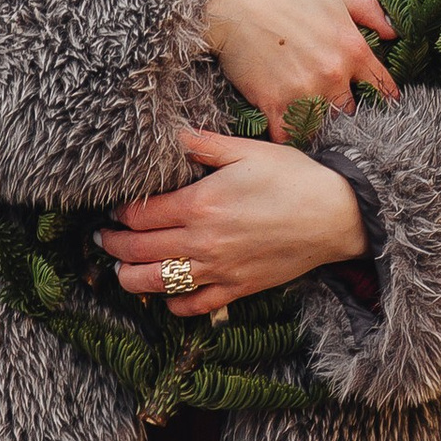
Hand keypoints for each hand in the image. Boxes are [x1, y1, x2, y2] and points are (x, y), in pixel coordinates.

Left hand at [100, 126, 368, 324]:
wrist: (336, 216)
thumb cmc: (294, 178)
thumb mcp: (246, 150)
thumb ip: (202, 144)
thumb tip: (170, 134)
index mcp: (198, 204)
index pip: (139, 214)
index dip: (120, 212)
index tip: (115, 209)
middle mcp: (201, 242)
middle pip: (138, 251)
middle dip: (113, 245)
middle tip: (104, 238)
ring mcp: (218, 270)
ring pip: (156, 284)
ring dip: (130, 279)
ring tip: (121, 270)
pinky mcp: (237, 288)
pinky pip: (194, 306)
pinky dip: (173, 304)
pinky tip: (166, 295)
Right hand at [202, 0, 395, 135]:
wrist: (232, 0)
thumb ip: (369, 10)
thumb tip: (394, 32)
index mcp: (352, 48)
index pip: (381, 85)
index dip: (382, 95)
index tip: (379, 103)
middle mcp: (333, 75)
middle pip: (350, 110)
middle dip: (343, 109)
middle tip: (333, 107)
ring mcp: (304, 92)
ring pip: (322, 124)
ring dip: (317, 122)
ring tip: (309, 119)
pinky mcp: (275, 104)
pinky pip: (289, 134)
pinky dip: (288, 135)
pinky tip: (286, 129)